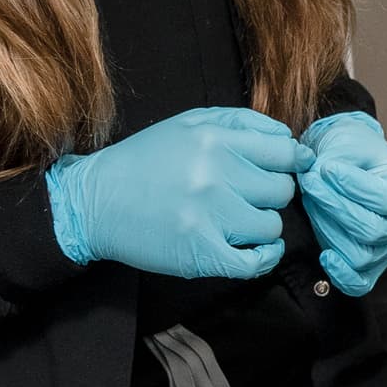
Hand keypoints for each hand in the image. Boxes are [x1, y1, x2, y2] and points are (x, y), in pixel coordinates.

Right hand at [46, 107, 302, 279]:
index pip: (285, 151)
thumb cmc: (145, 161)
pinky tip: (258, 250)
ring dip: (262, 225)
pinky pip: (257, 262)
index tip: (283, 170)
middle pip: (282, 189)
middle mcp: (216, 174)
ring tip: (239, 220)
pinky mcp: (202, 253)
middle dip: (271, 193)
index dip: (290, 162)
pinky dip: (265, 258)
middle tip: (248, 195)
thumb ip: (242, 124)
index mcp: (215, 138)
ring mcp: (210, 216)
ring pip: (272, 225)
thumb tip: (291, 140)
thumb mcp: (190, 123)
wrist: (95, 201)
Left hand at [299, 110, 386, 291]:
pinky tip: (325, 255)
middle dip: (335, 207)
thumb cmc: (353, 149)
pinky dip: (341, 274)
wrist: (346, 161)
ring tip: (312, 202)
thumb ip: (336, 160)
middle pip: (375, 231)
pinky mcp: (371, 265)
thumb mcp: (349, 141)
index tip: (327, 168)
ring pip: (361, 256)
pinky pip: (359, 283)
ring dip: (329, 230)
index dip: (355, 187)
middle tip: (310, 181)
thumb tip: (319, 179)